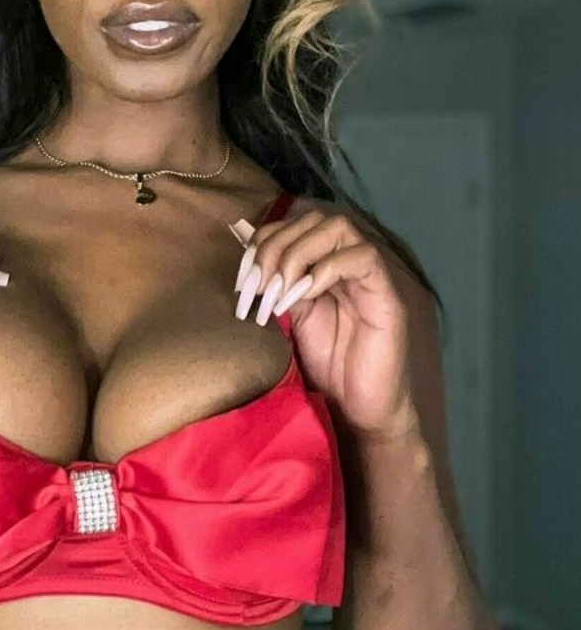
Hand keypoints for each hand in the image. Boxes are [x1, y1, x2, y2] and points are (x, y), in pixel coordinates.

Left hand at [229, 204, 419, 441]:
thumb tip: (247, 266)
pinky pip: (363, 258)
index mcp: (321, 266)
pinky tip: (305, 295)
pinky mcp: (386, 296)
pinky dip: (328, 268)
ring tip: (279, 292)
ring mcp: (368, 276)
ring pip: (339, 228)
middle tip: (258, 286)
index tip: (243, 278)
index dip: (263, 241)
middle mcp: (345, 263)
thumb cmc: (325, 368)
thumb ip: (275, 289)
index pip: (293, 226)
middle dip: (276, 247)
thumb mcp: (289, 320)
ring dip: (298, 254)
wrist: (357, 409)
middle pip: (313, 220)